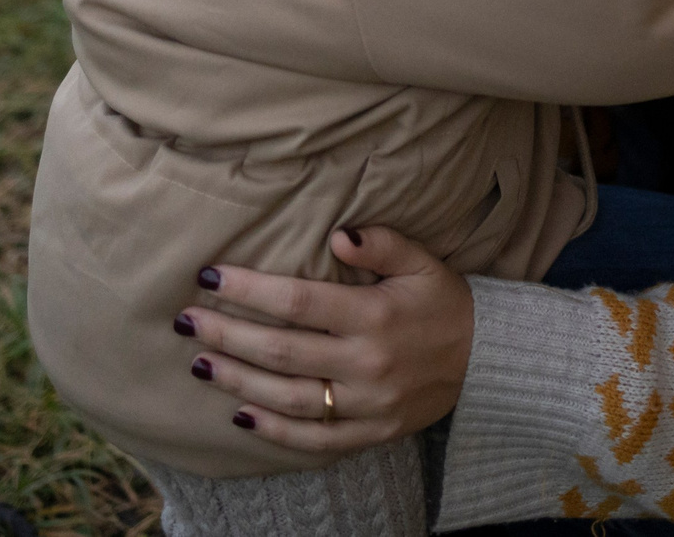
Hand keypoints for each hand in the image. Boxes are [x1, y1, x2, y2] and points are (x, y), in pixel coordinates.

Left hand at [175, 226, 473, 457]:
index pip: (298, 301)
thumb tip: (337, 234)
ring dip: (238, 382)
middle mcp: (367, 363)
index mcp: (375, 315)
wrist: (487, 360)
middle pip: (281, 352)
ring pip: (289, 398)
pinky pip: (314, 439)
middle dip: (227, 335)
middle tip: (186, 320)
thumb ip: (381, 243)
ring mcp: (367, 405)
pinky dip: (274, 430)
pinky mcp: (370, 433)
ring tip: (200, 364)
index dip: (250, 290)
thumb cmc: (444, 302)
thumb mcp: (422, 262)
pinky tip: (240, 413)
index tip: (210, 276)